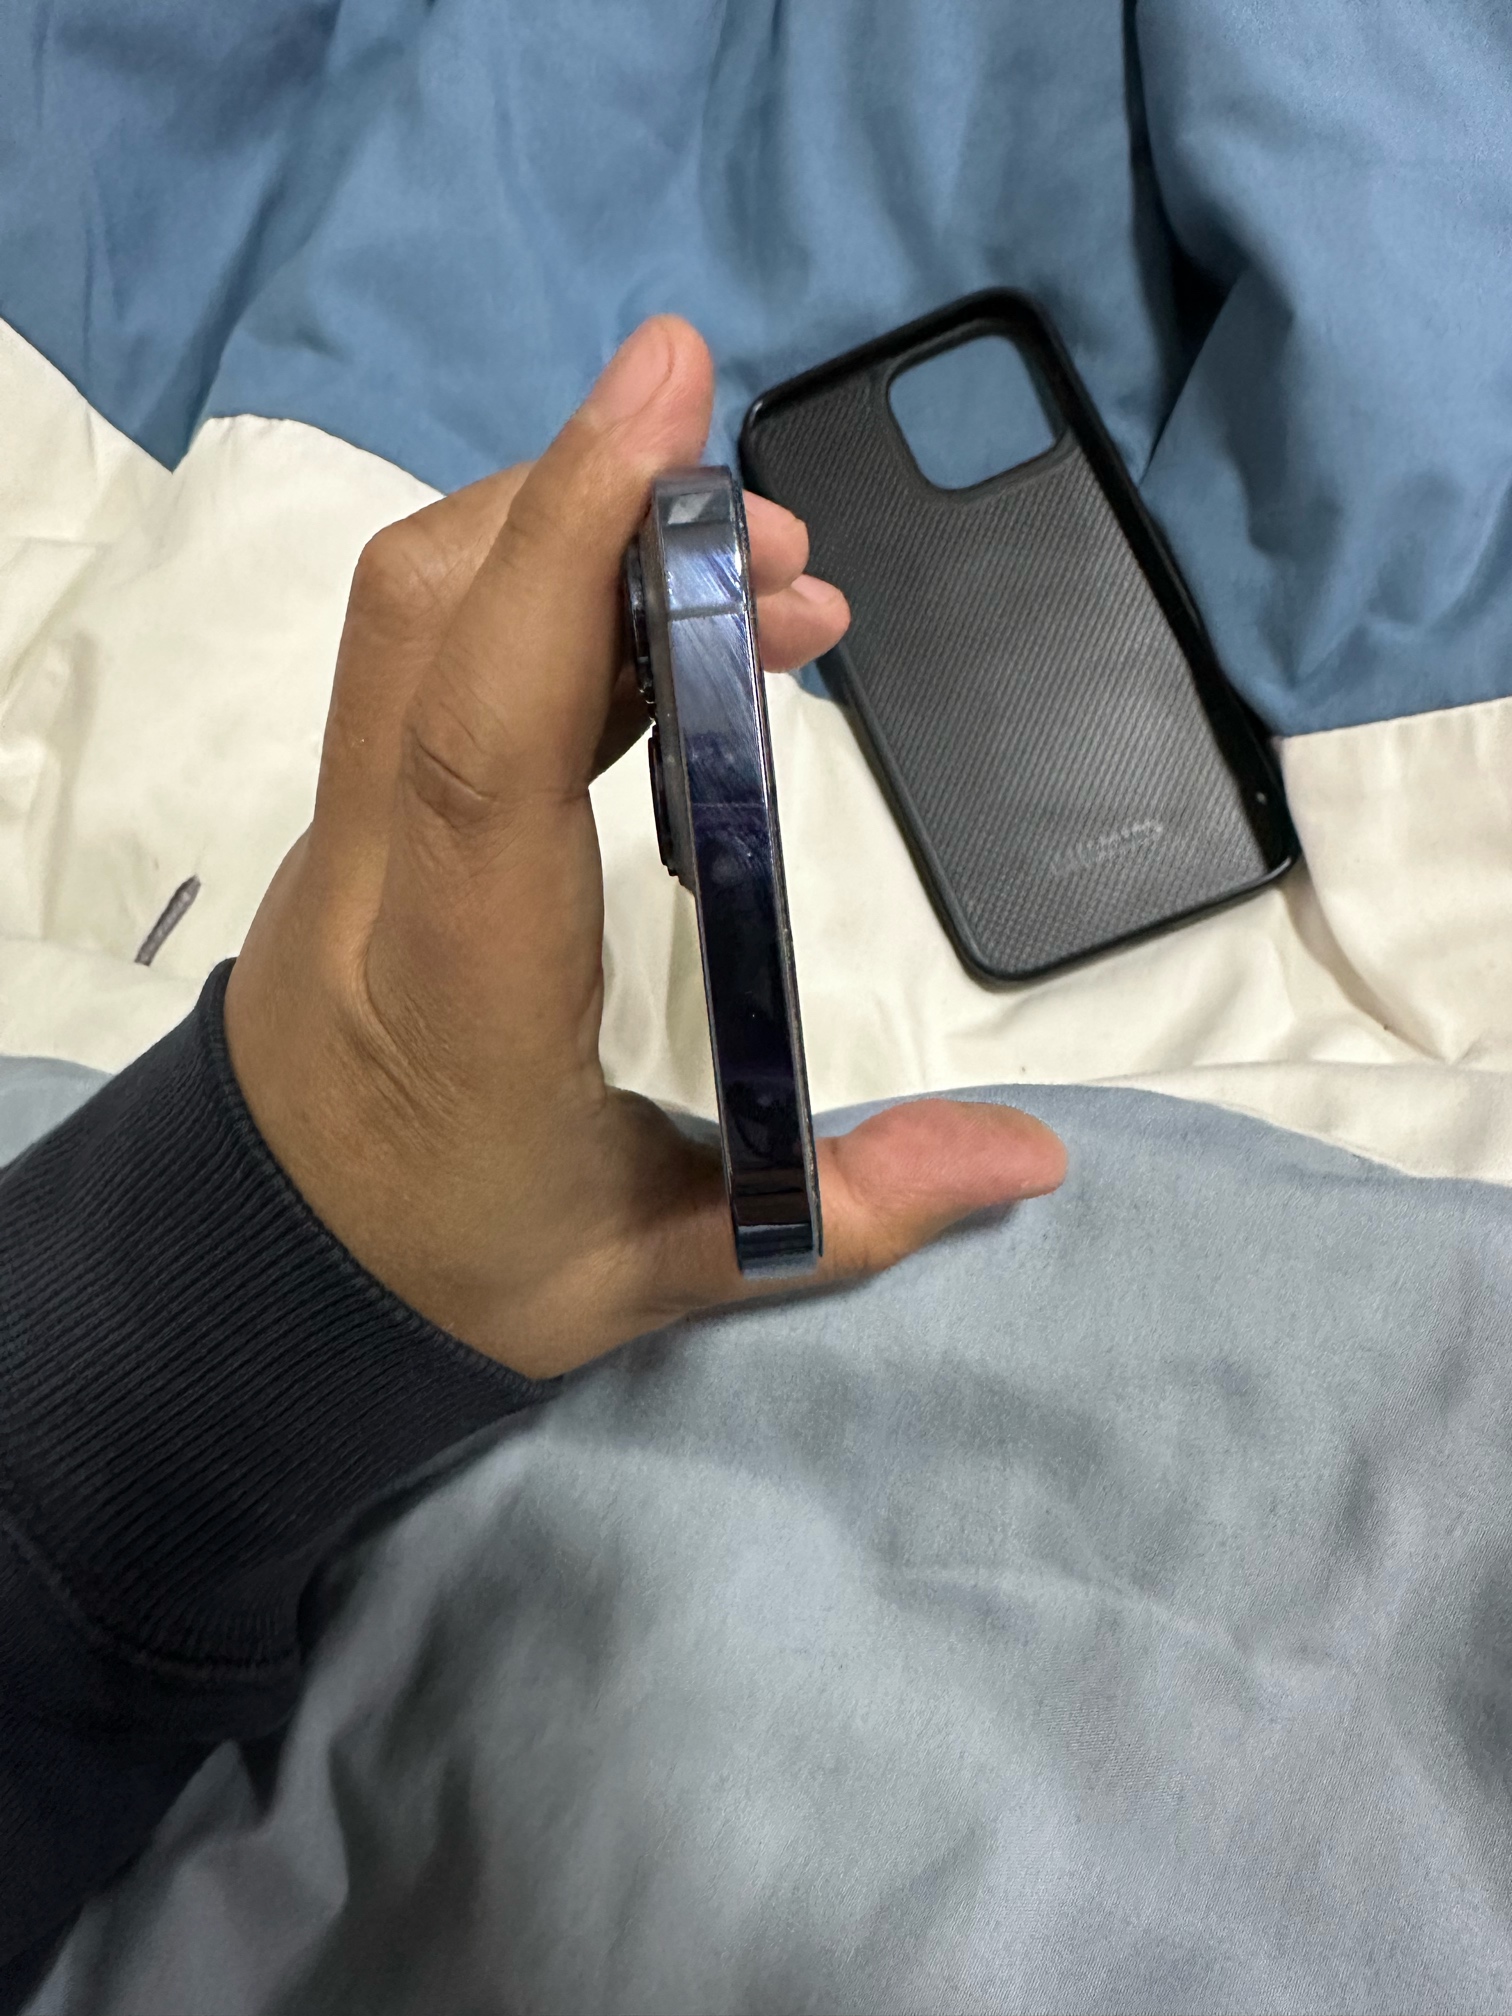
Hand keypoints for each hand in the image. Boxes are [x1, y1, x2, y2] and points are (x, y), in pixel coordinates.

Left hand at [224, 316, 1065, 1379]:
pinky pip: (432, 651)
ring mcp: (345, 828)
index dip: (568, 547)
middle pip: (433, 619)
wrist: (269, 1269)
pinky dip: (550, 595)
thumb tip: (1034, 1157)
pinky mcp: (357, 809)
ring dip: (581, 542)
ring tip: (765, 592)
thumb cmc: (463, 1265)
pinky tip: (672, 637)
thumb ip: (848, 1212)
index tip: (667, 395)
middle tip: (793, 553)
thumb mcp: (663, 1271)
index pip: (485, 741)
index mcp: (462, 988)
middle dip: (603, 514)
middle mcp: (379, 875)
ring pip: (419, 610)